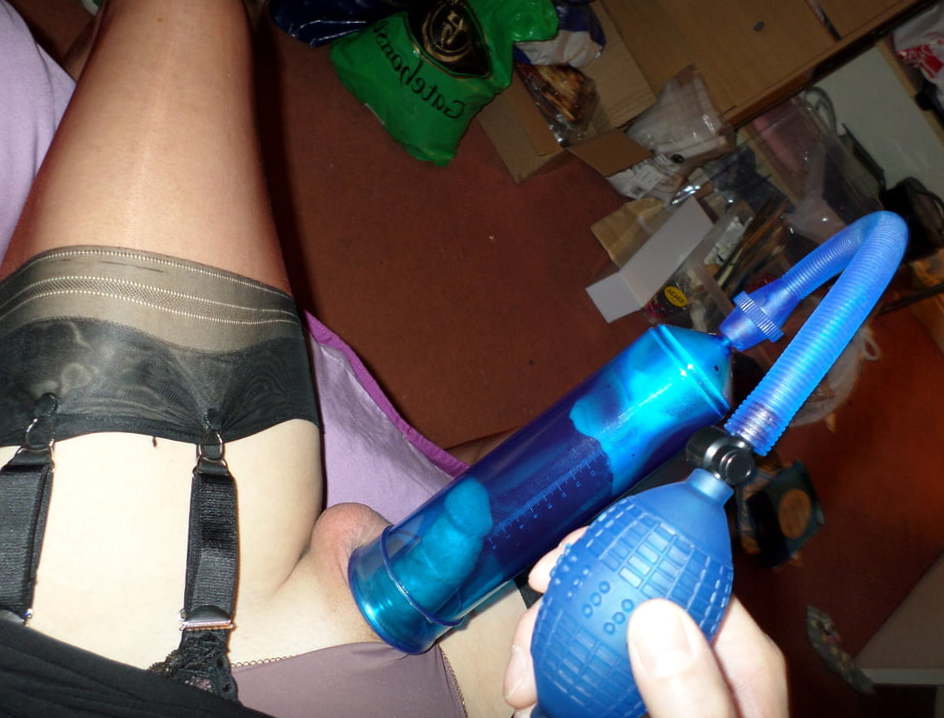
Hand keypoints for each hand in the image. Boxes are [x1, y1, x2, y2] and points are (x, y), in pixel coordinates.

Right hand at [503, 529, 788, 717]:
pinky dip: (548, 676)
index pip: (683, 574)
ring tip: (519, 689)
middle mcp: (694, 660)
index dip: (619, 552)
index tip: (557, 569)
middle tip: (527, 629)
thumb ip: (692, 698)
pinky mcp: (621, 703)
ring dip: (547, 645)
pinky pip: (581, 671)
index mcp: (732, 659)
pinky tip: (527, 701)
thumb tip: (652, 611)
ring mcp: (654, 683)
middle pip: (626, 596)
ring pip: (594, 630)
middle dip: (568, 602)